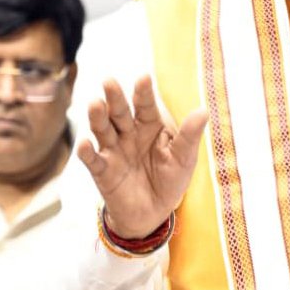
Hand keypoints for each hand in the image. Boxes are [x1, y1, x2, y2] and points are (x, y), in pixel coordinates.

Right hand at [76, 75, 207, 238]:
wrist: (154, 213)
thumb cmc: (170, 180)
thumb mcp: (184, 158)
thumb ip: (190, 136)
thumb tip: (204, 110)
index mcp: (149, 126)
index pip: (146, 106)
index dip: (144, 93)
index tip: (144, 77)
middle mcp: (128, 134)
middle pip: (120, 113)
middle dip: (115, 98)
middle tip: (109, 81)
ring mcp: (113, 151)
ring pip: (103, 130)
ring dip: (97, 118)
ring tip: (95, 104)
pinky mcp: (103, 171)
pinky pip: (93, 160)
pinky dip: (88, 152)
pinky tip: (85, 144)